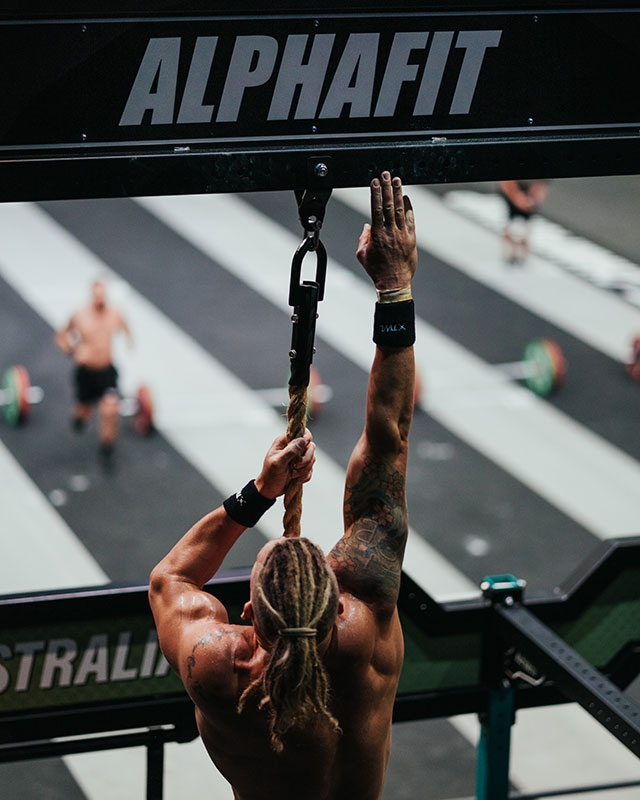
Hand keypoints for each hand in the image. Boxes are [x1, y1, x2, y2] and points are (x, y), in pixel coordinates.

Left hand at [255, 429, 315, 498]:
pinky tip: (295, 479)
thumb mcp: (278, 462)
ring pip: (312, 459)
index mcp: (284, 442)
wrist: (270, 489)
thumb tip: (302, 440)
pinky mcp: (302, 467)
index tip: (304, 447)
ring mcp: (299, 458)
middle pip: (311, 446)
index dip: (306, 438)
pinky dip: (305, 476)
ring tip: (293, 474)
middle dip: (305, 459)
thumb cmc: (270, 474)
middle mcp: (293, 448)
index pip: (301, 432)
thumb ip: (290, 451)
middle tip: (294, 466)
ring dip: (304, 469)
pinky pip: (311, 469)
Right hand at [356, 171, 416, 290]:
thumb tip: (367, 226)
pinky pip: (411, 220)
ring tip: (397, 180)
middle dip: (387, 188)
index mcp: (377, 235)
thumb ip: (363, 238)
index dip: (375, 193)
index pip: (376, 209)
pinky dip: (409, 208)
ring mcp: (402, 235)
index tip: (375, 181)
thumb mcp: (362, 254)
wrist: (394, 282)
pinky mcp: (411, 239)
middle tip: (386, 174)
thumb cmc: (377, 270)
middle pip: (389, 205)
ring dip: (399, 193)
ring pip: (401, 210)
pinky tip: (407, 198)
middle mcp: (390, 232)